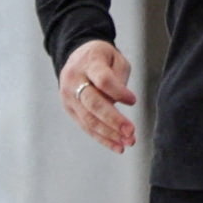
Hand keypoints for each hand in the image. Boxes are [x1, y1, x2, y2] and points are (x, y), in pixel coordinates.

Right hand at [59, 39, 137, 153]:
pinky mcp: (69, 109)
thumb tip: (121, 101)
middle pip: (93, 103)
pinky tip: (118, 146)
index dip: (118, 92)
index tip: (133, 101)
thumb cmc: (103, 58)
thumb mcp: (116, 58)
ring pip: (88, 119)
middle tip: (131, 131)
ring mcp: (68, 96)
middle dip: (113, 120)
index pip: (102, 80)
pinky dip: (103, 138)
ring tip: (128, 142)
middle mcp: (74, 80)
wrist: (77, 56)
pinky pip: (86, 127)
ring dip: (110, 134)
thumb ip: (119, 77)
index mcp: (89, 63)